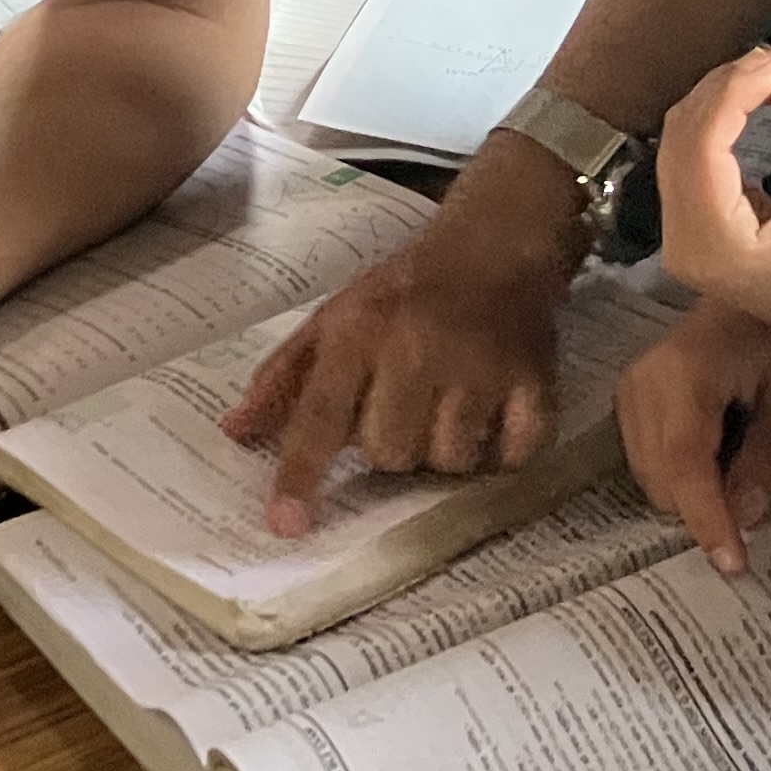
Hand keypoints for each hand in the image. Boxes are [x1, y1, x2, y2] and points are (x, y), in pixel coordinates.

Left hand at [221, 161, 579, 536]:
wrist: (494, 245)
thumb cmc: (404, 290)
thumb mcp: (333, 317)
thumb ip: (284, 376)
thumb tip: (236, 433)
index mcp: (359, 332)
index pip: (320, 417)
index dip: (301, 476)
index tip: (287, 525)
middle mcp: (418, 349)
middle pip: (389, 452)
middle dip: (390, 447)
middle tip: (403, 413)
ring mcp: (481, 366)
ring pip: (449, 460)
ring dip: (443, 451)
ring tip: (447, 411)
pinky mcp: (534, 379)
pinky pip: (515, 454)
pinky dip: (504, 453)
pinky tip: (493, 423)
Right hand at [616, 301, 770, 572]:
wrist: (755, 287)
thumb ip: (768, 457)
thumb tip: (746, 518)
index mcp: (685, 376)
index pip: (686, 466)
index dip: (708, 520)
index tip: (733, 565)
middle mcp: (642, 385)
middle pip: (661, 480)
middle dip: (703, 511)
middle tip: (753, 517)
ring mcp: (628, 390)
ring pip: (649, 477)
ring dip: (691, 495)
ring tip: (739, 479)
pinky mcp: (627, 397)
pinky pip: (646, 459)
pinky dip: (678, 476)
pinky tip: (715, 463)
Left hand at [653, 43, 770, 373]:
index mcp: (716, 246)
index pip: (703, 146)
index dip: (736, 90)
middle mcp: (682, 243)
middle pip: (682, 136)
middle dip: (728, 85)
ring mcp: (675, 236)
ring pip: (677, 139)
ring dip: (720, 95)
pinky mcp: (683, 223)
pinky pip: (684, 153)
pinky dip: (715, 116)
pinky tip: (750, 95)